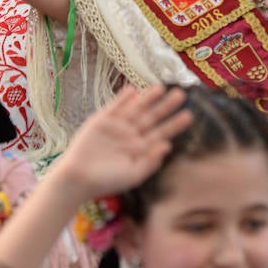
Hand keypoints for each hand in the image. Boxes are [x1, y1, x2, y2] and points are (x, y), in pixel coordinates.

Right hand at [56, 84, 191, 199]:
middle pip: (152, 117)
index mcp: (140, 149)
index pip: (161, 133)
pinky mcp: (102, 120)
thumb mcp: (133, 175)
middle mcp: (131, 135)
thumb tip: (167, 146)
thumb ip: (151, 161)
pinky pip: (115, 106)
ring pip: (136, 108)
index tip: (189, 115)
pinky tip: (133, 89)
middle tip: (181, 94)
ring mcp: (117, 126)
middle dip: (166, 106)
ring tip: (161, 87)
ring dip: (148, 98)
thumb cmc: (106, 181)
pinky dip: (123, 98)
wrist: (78, 177)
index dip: (174, 124)